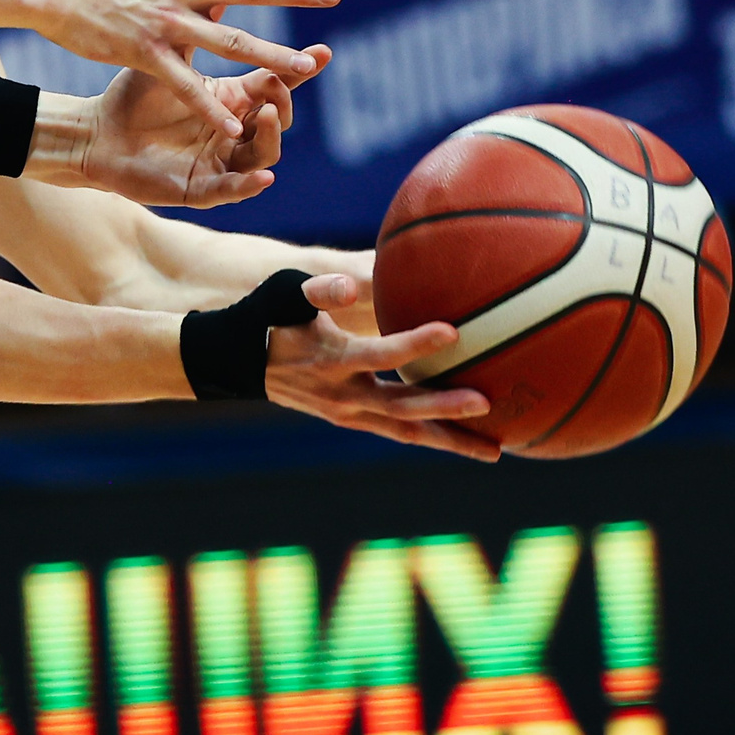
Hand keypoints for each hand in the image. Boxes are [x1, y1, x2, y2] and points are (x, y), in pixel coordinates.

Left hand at [50, 44, 328, 206]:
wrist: (98, 134)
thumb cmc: (134, 96)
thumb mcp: (169, 61)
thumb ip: (195, 29)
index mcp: (232, 100)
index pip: (274, 83)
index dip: (298, 70)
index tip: (322, 51)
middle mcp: (234, 131)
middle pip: (277, 119)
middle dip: (283, 102)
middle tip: (277, 84)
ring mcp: (221, 162)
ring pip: (262, 155)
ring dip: (270, 138)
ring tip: (268, 116)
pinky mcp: (201, 189)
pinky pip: (232, 191)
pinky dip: (248, 185)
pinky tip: (262, 178)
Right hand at [264, 273, 498, 460]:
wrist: (240, 362)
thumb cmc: (269, 318)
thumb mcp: (284, 295)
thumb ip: (319, 289)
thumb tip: (348, 284)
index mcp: (331, 361)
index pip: (380, 355)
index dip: (416, 344)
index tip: (454, 331)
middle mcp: (342, 396)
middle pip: (402, 408)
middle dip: (445, 408)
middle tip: (486, 403)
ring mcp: (349, 414)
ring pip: (407, 432)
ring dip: (450, 441)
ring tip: (495, 450)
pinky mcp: (354, 420)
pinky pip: (401, 433)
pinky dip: (434, 438)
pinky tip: (468, 441)